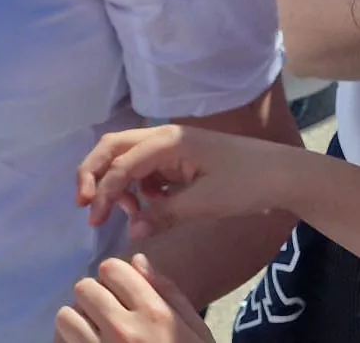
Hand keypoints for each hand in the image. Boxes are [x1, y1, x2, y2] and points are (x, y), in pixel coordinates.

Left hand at [56, 255, 213, 342]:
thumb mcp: (197, 332)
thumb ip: (169, 293)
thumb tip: (137, 260)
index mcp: (155, 316)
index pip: (111, 269)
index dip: (115, 279)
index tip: (123, 293)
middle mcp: (124, 331)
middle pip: (84, 288)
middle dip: (95, 299)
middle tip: (108, 315)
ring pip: (66, 316)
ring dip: (78, 323)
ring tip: (96, 336)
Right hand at [77, 125, 285, 240]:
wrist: (285, 174)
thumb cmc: (247, 184)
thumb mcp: (205, 203)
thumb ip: (164, 214)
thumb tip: (132, 231)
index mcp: (167, 141)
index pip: (122, 164)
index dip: (103, 191)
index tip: (94, 218)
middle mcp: (163, 137)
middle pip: (112, 148)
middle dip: (93, 175)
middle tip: (83, 204)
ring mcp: (170, 147)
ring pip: (126, 158)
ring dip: (117, 184)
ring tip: (128, 214)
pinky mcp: (178, 159)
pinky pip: (145, 170)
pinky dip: (138, 188)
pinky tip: (149, 207)